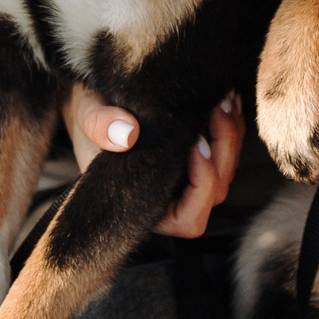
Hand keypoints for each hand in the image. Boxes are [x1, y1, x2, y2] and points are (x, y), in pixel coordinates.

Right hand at [63, 84, 241, 237]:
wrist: (98, 98)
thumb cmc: (91, 115)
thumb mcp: (86, 114)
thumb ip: (98, 124)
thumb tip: (126, 135)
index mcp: (142, 204)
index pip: (188, 219)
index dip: (201, 187)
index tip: (195, 144)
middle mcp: (169, 197)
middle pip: (216, 191)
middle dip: (223, 150)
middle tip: (214, 109)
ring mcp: (186, 178)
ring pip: (227, 170)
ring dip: (231, 135)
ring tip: (221, 99)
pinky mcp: (198, 156)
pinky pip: (228, 151)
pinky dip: (232, 126)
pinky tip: (225, 99)